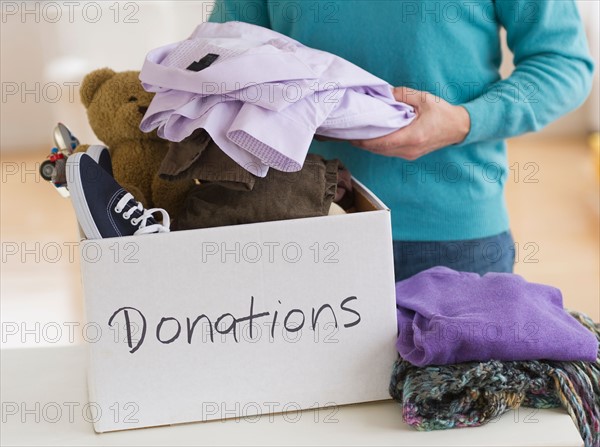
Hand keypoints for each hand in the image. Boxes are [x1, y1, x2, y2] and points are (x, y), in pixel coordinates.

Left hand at [350, 87, 470, 159]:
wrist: (459, 128)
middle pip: (378, 149)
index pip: (381, 142)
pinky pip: (388, 152)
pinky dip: (376, 146)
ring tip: (353, 135)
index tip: (349, 134)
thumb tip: (384, 93)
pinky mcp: (409, 155)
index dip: (363, 140)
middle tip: (345, 133)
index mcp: (412, 136)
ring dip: (367, 145)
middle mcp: (409, 149)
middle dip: (360, 142)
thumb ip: (402, 95)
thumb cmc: (443, 113)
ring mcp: (409, 154)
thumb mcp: (423, 98)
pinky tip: (368, 138)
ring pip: (381, 152)